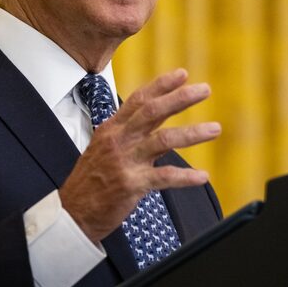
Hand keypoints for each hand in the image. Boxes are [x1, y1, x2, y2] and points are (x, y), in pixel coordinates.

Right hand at [59, 68, 220, 242]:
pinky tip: (202, 176)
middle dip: (181, 98)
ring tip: (215, 129)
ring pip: (163, 139)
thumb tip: (150, 117)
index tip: (183, 74)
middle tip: (204, 89)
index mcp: (112, 128)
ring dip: (193, 133)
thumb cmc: (91, 180)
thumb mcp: (103, 146)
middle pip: (153, 111)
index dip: (162, 85)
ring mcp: (125, 161)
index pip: (139, 99)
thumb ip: (126, 131)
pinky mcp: (131, 184)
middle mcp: (119, 140)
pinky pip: (164, 177)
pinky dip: (186, 177)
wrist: (72, 212)